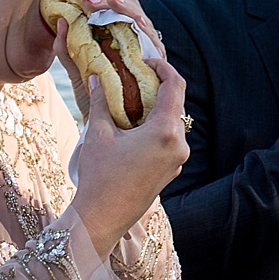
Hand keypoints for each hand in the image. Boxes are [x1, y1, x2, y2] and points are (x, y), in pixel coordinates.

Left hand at [52, 0, 166, 122]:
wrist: (108, 132)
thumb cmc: (96, 102)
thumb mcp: (77, 74)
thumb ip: (67, 51)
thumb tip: (58, 21)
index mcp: (119, 40)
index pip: (116, 9)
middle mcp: (136, 42)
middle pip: (131, 9)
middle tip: (89, 0)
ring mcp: (150, 52)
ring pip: (142, 19)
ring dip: (126, 7)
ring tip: (110, 1)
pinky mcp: (159, 65)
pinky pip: (153, 41)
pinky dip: (142, 28)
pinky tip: (130, 20)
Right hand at [69, 61, 189, 254]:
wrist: (102, 219)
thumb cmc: (99, 176)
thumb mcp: (99, 133)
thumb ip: (102, 100)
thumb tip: (99, 76)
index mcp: (165, 132)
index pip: (175, 86)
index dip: (163, 67)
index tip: (146, 60)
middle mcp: (179, 145)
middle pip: (176, 104)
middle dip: (157, 87)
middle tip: (135, 76)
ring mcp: (178, 160)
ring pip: (173, 123)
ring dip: (156, 108)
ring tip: (131, 99)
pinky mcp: (171, 171)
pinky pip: (169, 140)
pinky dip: (156, 127)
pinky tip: (134, 126)